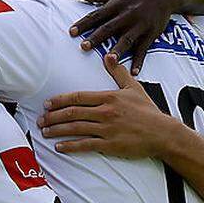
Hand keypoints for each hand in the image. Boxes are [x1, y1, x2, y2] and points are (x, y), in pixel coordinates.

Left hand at [38, 53, 180, 156]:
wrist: (163, 133)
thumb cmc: (148, 111)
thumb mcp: (133, 88)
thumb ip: (118, 72)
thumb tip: (108, 56)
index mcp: (108, 97)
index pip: (78, 97)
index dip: (60, 100)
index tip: (47, 103)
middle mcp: (105, 112)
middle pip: (73, 113)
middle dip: (53, 116)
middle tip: (40, 119)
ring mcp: (107, 129)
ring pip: (76, 128)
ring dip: (58, 130)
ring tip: (44, 131)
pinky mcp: (111, 145)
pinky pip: (86, 145)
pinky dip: (71, 146)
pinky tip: (59, 147)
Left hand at [67, 0, 182, 74]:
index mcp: (115, 4)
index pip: (96, 15)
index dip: (84, 24)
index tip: (71, 32)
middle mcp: (127, 15)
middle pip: (109, 28)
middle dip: (97, 38)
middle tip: (84, 47)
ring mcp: (140, 25)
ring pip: (127, 39)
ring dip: (118, 50)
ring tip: (108, 60)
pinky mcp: (151, 33)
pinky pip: (144, 49)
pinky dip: (139, 61)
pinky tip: (134, 72)